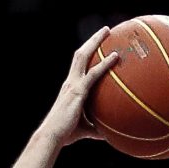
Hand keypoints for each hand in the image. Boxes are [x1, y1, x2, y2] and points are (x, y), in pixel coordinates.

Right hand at [42, 26, 120, 147]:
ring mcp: (73, 84)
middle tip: (105, 31)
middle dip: (92, 41)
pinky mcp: (78, 91)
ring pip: (83, 56)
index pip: (78, 66)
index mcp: (70, 88)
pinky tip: (116, 56)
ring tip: (107, 31)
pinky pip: (94, 73)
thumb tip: (108, 134)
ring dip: (95, 42)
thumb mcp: (84, 130)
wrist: (52, 136)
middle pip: (80, 54)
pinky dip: (105, 63)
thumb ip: (96, 128)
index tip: (97, 45)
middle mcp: (70, 82)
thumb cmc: (65, 135)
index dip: (87, 54)